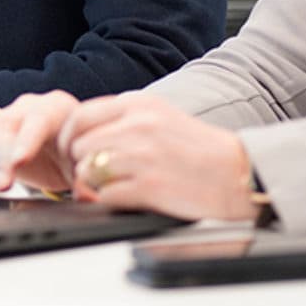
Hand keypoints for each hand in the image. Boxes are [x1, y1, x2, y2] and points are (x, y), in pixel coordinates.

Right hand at [0, 91, 81, 191]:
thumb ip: (86, 180)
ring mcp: (3, 116)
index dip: (26, 140)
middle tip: (0, 185)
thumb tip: (88, 196)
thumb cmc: (77, 156)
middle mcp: (27, 107)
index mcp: (56, 108)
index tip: (18, 163)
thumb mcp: (86, 166)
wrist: (67, 155)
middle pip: (5, 122)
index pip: (37, 118)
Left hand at [57, 94, 256, 220]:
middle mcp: (137, 125)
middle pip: (78, 146)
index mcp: (138, 105)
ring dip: (93, 184)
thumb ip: (122, 119)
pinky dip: (108, 201)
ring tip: (111, 187)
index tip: (70, 152)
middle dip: (80, 164)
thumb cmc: (199, 150)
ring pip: (87, 170)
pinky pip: (104, 195)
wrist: (238, 174)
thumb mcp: (159, 116)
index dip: (67, 138)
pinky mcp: (148, 186)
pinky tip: (125, 198)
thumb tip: (82, 133)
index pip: (79, 116)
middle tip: (91, 176)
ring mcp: (142, 155)